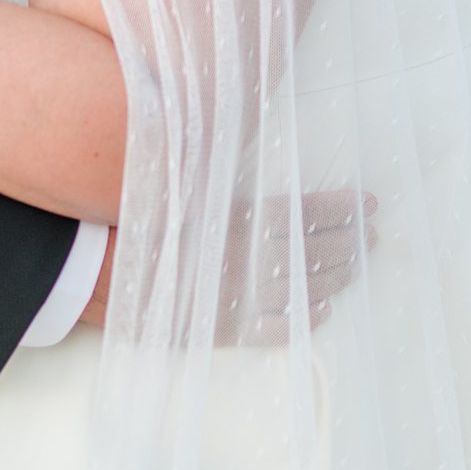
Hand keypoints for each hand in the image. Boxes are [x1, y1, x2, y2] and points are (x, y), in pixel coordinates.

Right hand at [74, 191, 378, 346]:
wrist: (95, 268)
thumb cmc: (134, 214)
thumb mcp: (178, 180)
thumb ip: (215, 171)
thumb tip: (241, 141)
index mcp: (237, 219)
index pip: (303, 214)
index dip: (338, 210)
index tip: (368, 204)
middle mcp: (246, 259)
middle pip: (310, 252)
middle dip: (346, 242)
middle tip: (374, 238)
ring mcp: (238, 296)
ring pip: (300, 288)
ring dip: (334, 277)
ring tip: (357, 266)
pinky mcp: (223, 328)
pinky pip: (274, 328)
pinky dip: (301, 319)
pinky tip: (321, 312)